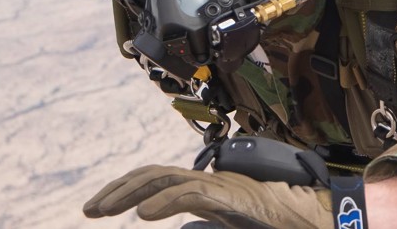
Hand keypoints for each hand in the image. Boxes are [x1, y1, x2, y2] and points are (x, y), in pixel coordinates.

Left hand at [83, 165, 333, 227]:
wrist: (306, 218)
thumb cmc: (270, 222)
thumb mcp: (225, 223)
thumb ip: (202, 221)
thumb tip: (179, 227)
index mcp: (204, 187)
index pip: (156, 178)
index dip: (125, 188)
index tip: (99, 206)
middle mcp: (208, 180)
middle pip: (153, 173)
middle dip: (117, 189)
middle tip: (90, 209)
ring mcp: (218, 185)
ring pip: (166, 177)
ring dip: (130, 192)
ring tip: (104, 210)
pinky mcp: (230, 195)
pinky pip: (192, 193)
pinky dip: (165, 200)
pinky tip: (144, 215)